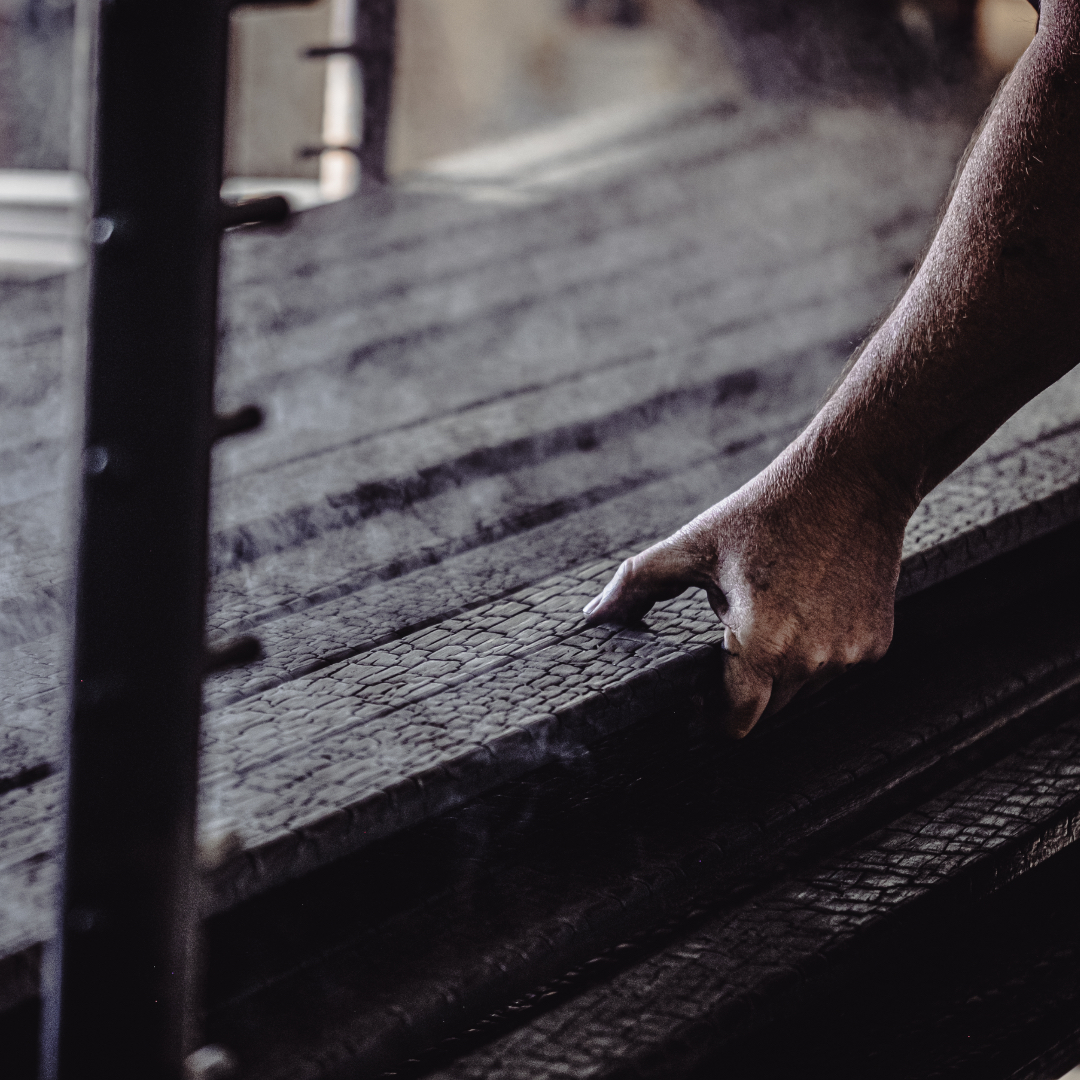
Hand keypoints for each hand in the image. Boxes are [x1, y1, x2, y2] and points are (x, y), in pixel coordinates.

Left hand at [583, 451, 908, 735]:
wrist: (853, 480)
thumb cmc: (766, 512)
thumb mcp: (695, 544)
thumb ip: (638, 585)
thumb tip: (594, 617)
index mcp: (763, 643)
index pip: (736, 723)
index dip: (713, 716)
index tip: (699, 696)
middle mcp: (812, 660)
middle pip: (767, 709)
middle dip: (744, 686)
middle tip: (730, 639)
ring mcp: (850, 656)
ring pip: (802, 690)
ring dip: (782, 667)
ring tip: (772, 611)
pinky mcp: (876, 645)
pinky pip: (835, 668)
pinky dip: (817, 650)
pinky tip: (808, 606)